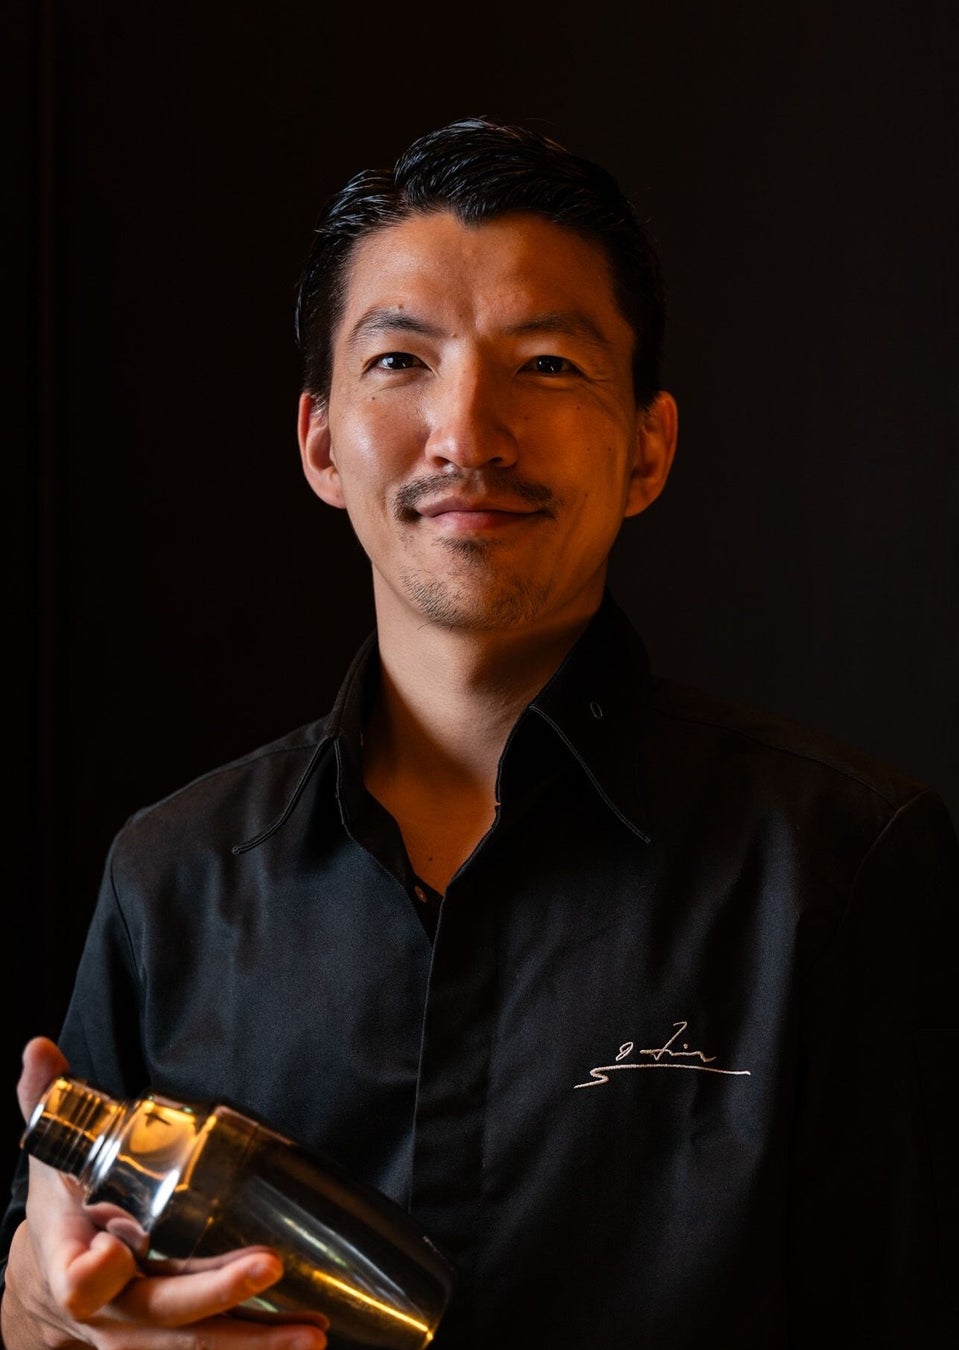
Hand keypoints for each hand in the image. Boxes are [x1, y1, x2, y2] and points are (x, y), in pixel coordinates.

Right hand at [1, 1038, 327, 1349]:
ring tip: (309, 1332)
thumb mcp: (53, 1159)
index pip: (74, 1278)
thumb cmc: (66, 1211)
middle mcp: (110, 1309)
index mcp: (70, 1261)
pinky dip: (258, 1347)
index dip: (90, 1271)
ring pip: (195, 1345)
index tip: (112, 1249)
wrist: (52, 1284)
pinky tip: (305, 1336)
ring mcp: (144, 1333)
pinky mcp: (174, 1342)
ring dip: (254, 1341)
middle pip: (160, 1311)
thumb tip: (40, 1048)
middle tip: (267, 1266)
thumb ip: (49, 1103)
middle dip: (215, 1294)